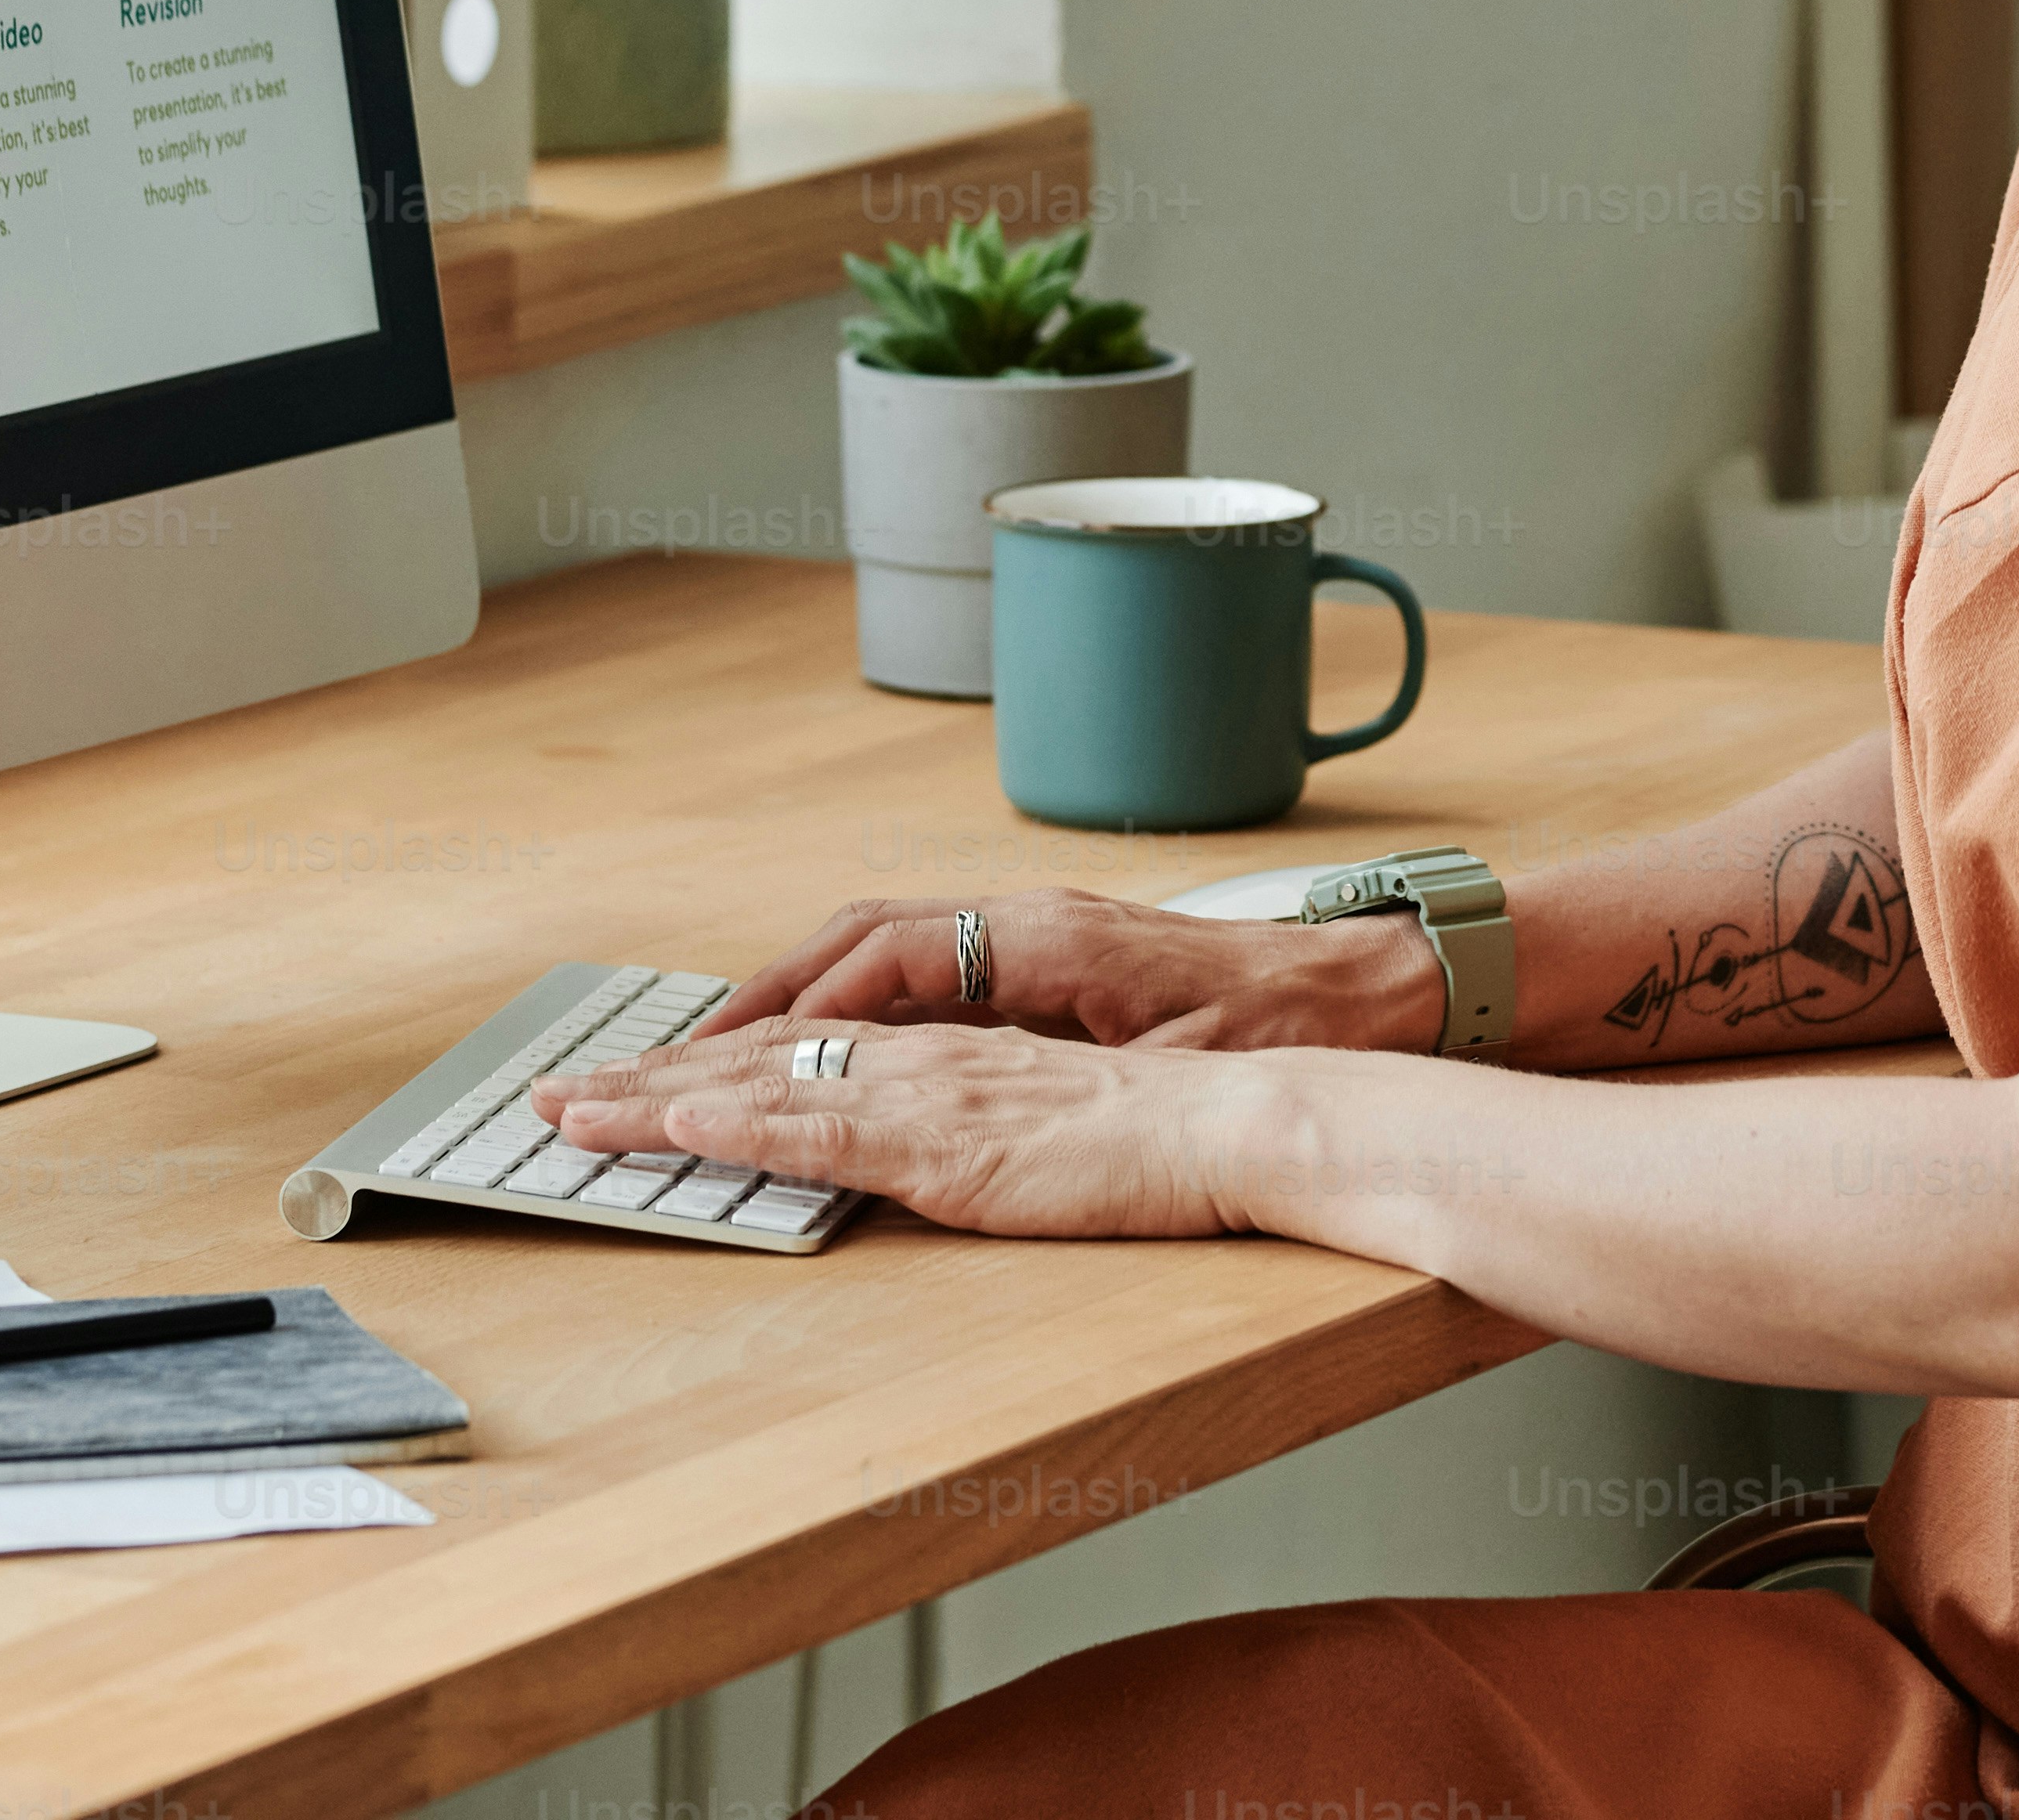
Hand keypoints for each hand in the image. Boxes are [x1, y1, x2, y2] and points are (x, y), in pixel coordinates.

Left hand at [536, 1013, 1246, 1241]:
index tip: (631, 1077)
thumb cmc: (1159, 1125)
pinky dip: (734, 1128)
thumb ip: (976, 1115)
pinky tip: (673, 1131)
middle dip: (648, 1074)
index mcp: (945, 1046)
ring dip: (658, 1098)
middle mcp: (919, 1054)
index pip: (800, 1045)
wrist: (1225, 1116)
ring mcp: (924, 1092)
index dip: (707, 1060)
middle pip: (756, 1055)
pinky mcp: (938, 1141)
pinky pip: (817, 1129)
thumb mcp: (1044, 1112)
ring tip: (572, 1113)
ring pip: (764, 1083)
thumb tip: (922, 1139)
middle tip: (553, 1093)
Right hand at [727, 888, 1438, 1054]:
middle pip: (855, 948)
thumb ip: (1072, 1078)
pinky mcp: (1046, 958)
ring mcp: (1030, 936)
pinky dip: (848, 1003)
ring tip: (706, 1052)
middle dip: (755, 1005)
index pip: (886, 961)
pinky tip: (808, 1042)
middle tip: (664, 1061)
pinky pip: (919, 970)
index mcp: (1044, 944)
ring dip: (790, 1001)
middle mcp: (1023, 924)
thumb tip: (973, 1094)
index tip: (719, 1062)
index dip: (798, 1015)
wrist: (1354, 991)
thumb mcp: (1172, 1065)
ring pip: (876, 954)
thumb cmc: (1271, 1029)